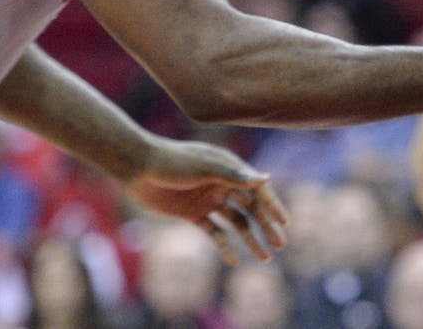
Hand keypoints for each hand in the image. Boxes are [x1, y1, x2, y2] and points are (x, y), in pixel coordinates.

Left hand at [122, 137, 287, 265]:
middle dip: (266, 227)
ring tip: (264, 258)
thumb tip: (266, 179)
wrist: (139, 167)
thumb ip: (236, 176)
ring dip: (250, 239)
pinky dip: (224, 246)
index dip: (272, 207)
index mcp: (231, 170)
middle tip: (280, 245)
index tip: (284, 223)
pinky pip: (214, 232)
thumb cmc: (175, 161)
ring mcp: (209, 200)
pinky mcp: (193, 213)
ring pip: (236, 223)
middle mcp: (224, 185)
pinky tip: (234, 260)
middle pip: (251, 209)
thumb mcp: (207, 168)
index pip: (258, 191)